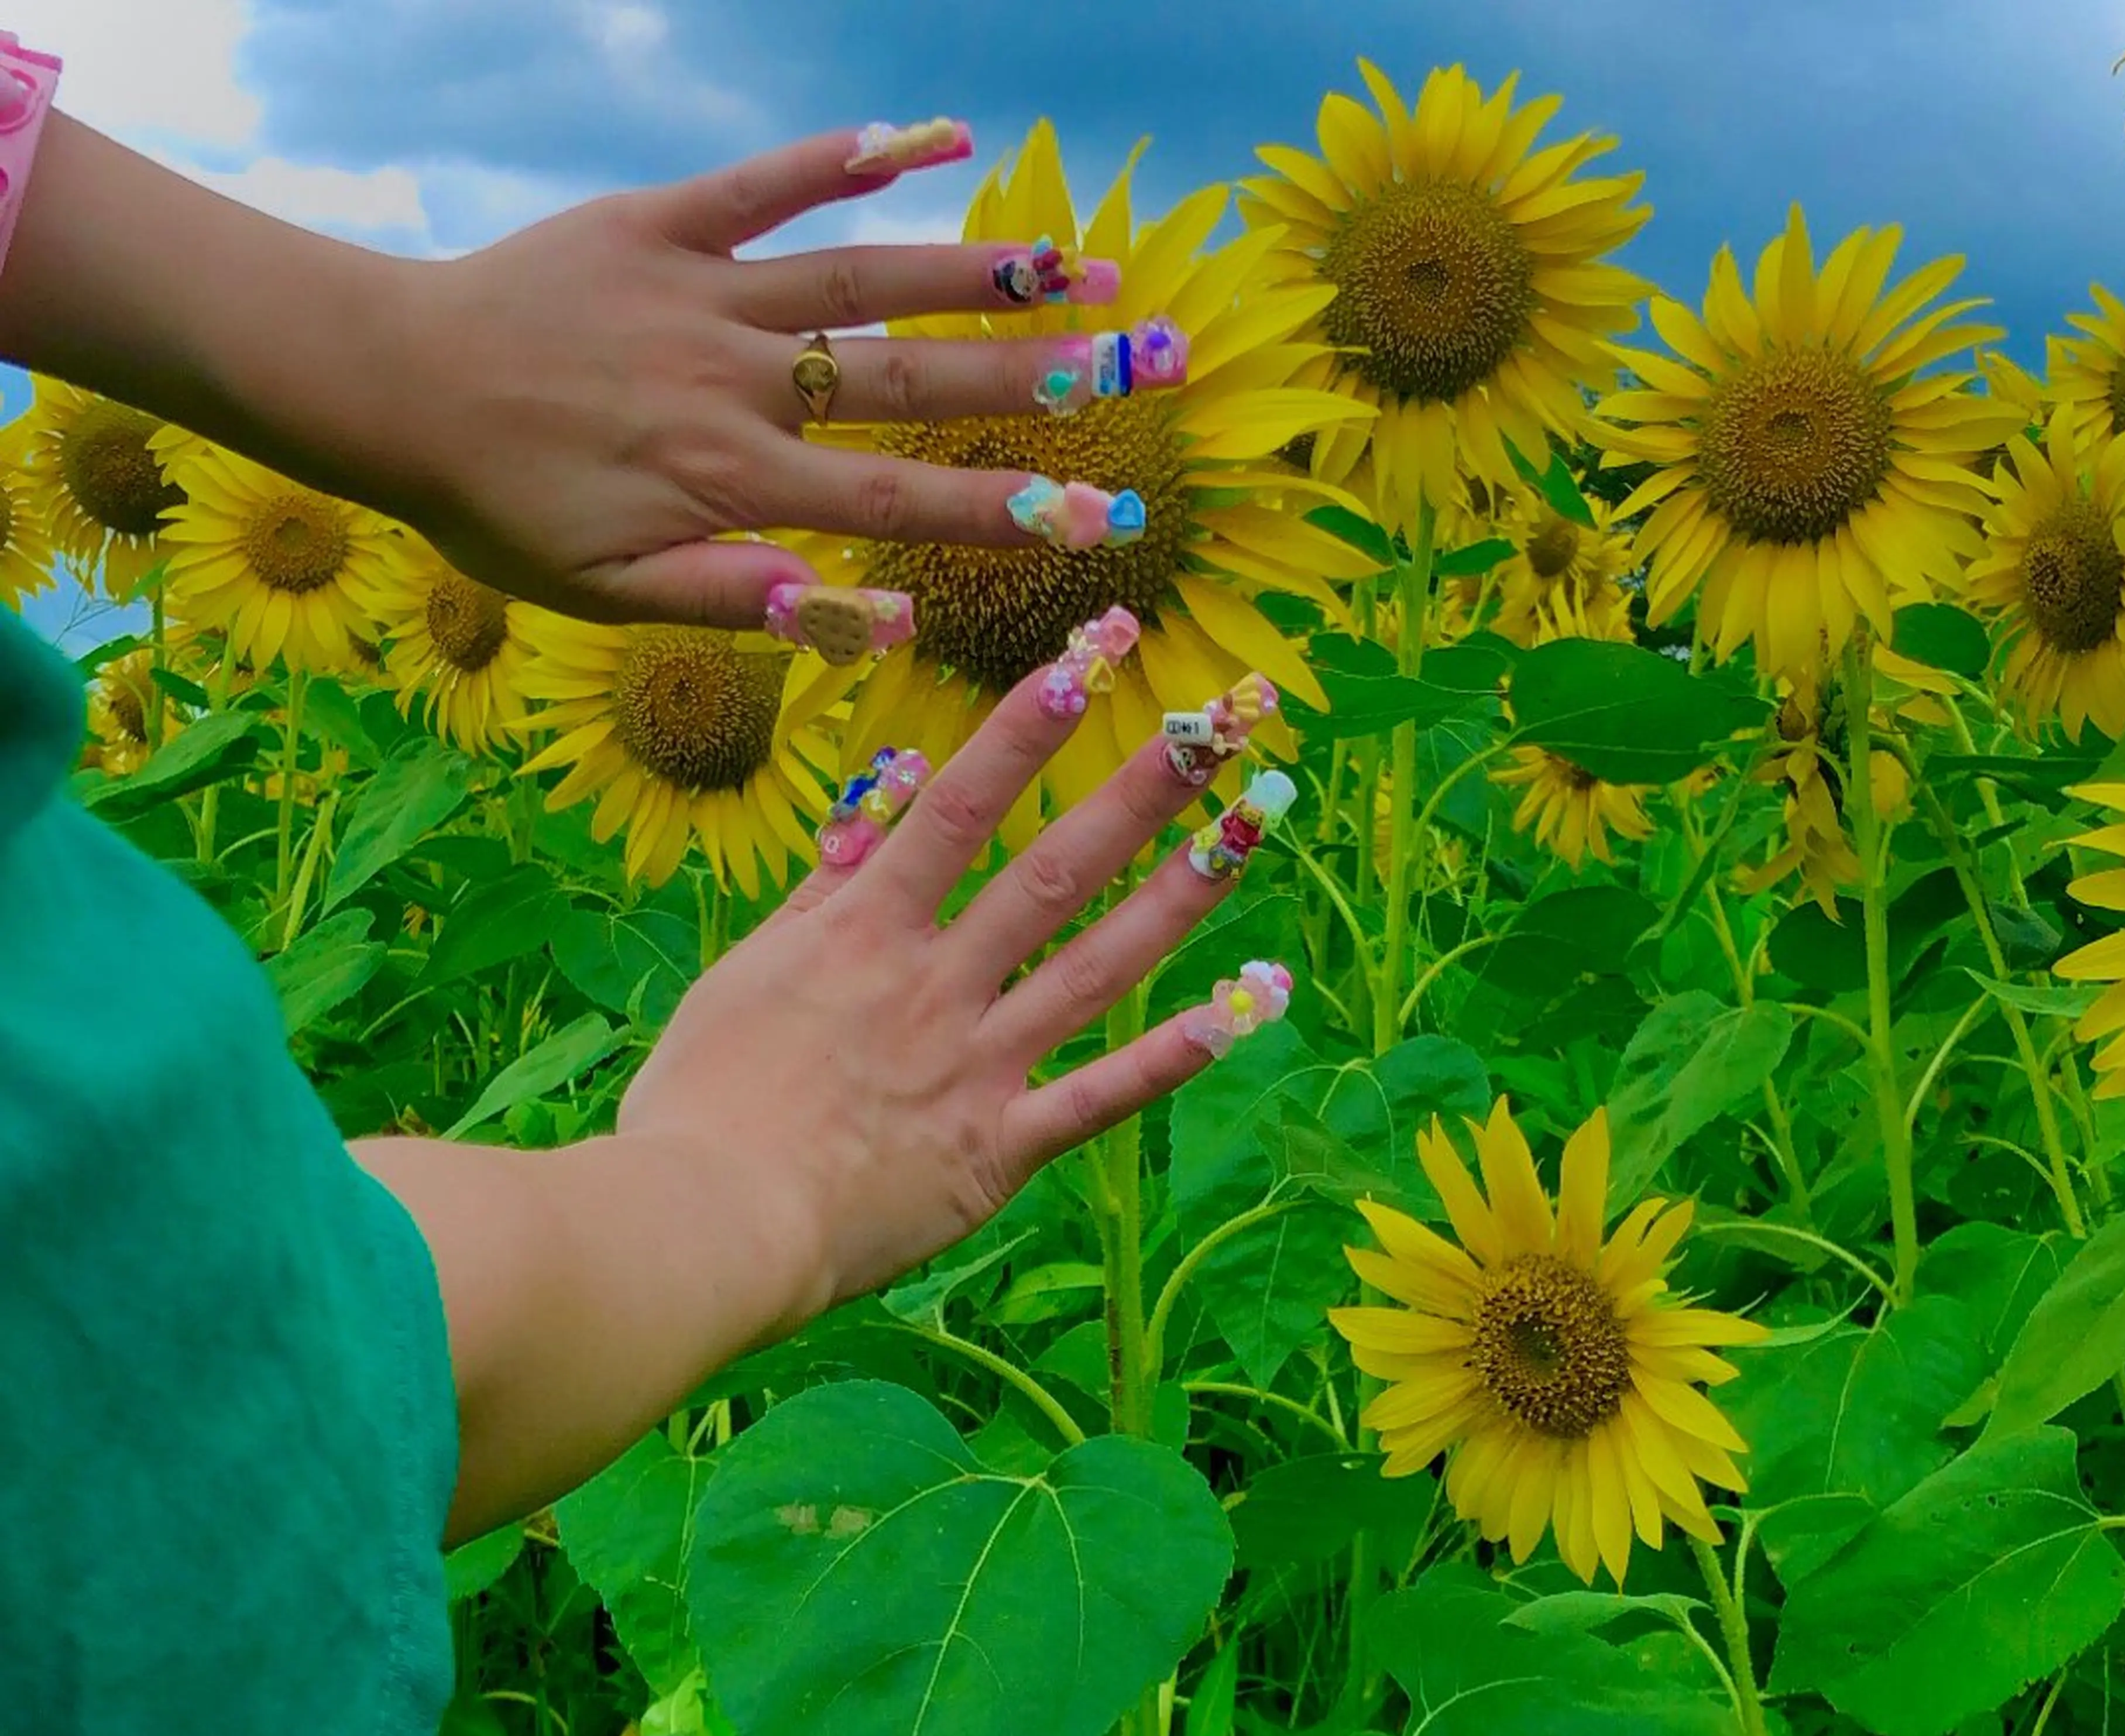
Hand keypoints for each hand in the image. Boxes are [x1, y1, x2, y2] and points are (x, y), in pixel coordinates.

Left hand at [388, 125, 1130, 630]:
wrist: (387, 387)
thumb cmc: (501, 508)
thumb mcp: (609, 595)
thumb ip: (741, 603)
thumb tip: (876, 619)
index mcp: (732, 482)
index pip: (896, 501)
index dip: (1004, 510)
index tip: (1103, 515)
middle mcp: (737, 385)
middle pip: (909, 381)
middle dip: (1037, 378)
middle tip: (1146, 365)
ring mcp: (703, 295)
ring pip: (860, 279)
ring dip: (977, 272)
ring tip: (1079, 266)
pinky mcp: (659, 224)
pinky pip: (765, 184)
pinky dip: (846, 157)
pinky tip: (937, 137)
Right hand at [614, 644, 1277, 1313]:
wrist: (703, 1222)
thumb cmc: (702, 1097)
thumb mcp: (749, 972)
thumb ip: (825, 889)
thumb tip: (883, 795)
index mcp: (866, 932)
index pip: (960, 806)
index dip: (1028, 729)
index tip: (1089, 659)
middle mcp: (935, 984)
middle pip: (1053, 871)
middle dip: (1139, 791)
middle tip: (1215, 726)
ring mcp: (975, 1065)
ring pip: (1096, 968)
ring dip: (1178, 897)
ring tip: (1249, 833)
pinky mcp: (995, 1151)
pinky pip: (1096, 1098)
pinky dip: (1170, 1057)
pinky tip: (1241, 1010)